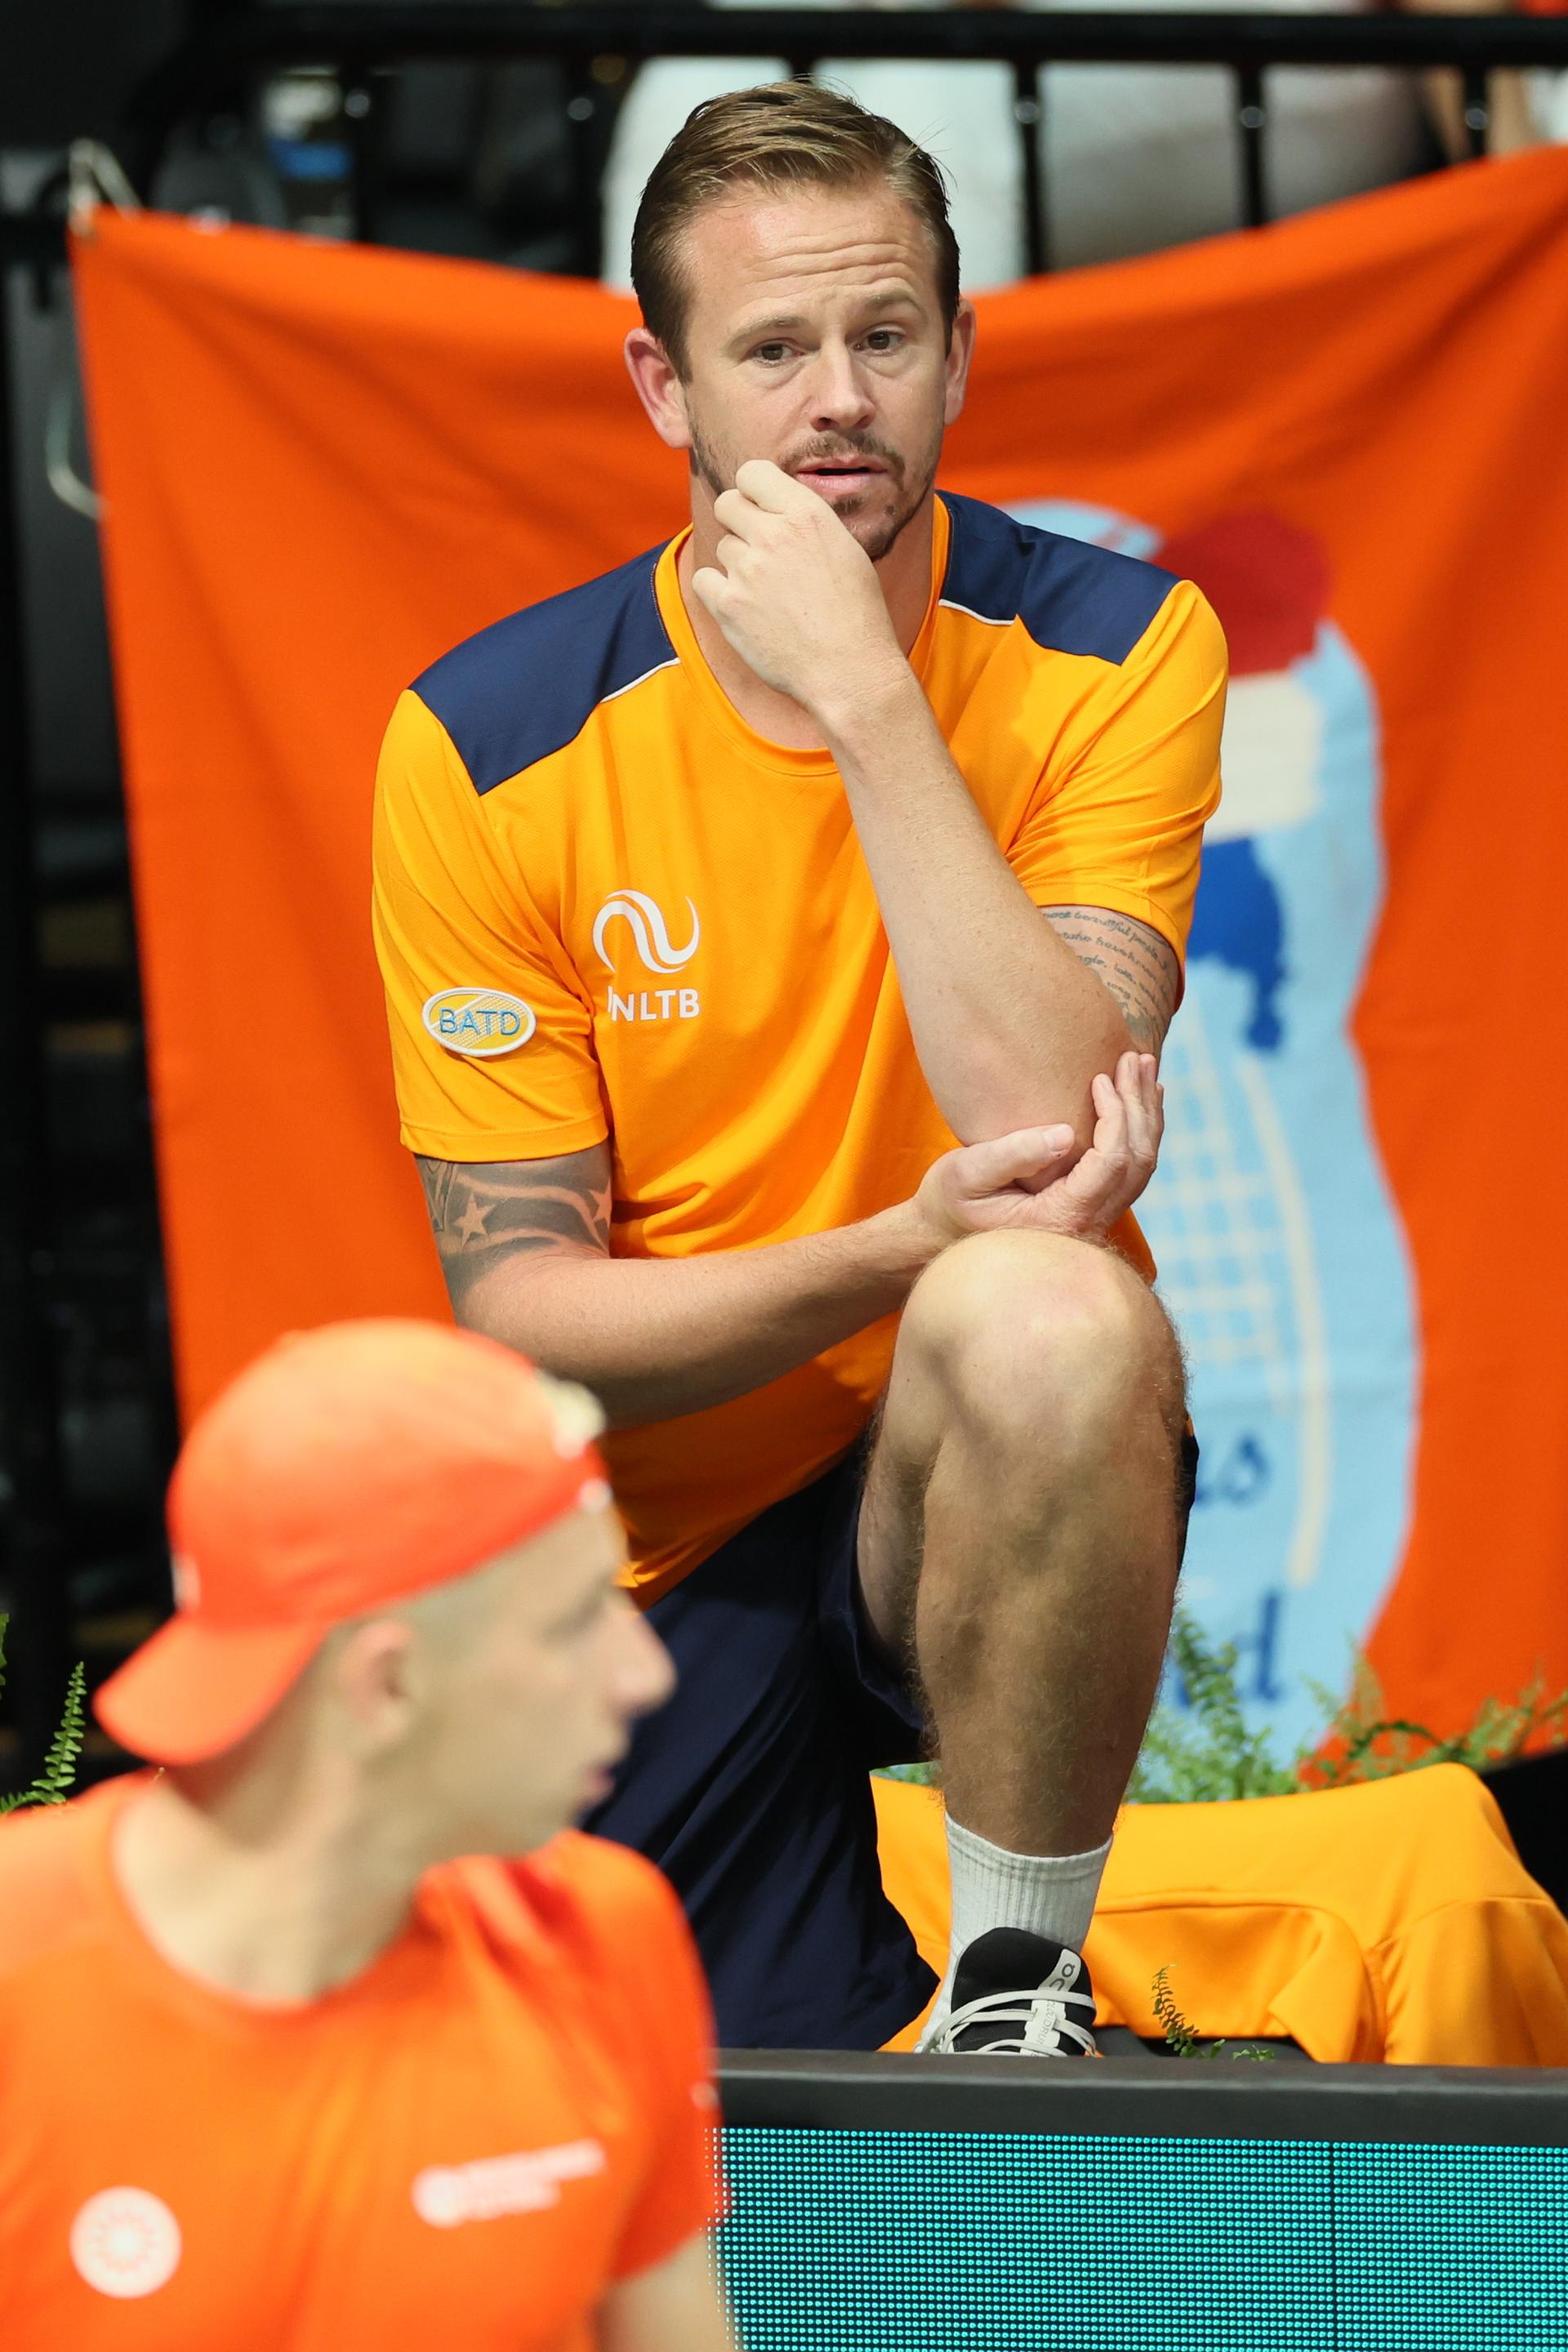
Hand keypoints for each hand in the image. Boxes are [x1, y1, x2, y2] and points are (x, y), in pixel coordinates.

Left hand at [689, 460, 903, 716]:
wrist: (849, 670)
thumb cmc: (856, 614)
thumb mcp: (845, 549)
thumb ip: (805, 521)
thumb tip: (775, 506)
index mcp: (806, 514)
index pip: (752, 472)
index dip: (752, 491)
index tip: (761, 510)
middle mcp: (774, 534)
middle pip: (726, 503)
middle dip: (738, 522)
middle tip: (759, 551)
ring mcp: (748, 569)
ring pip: (723, 546)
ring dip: (738, 564)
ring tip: (770, 594)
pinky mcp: (729, 605)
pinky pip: (704, 579)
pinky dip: (718, 592)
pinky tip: (746, 607)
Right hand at [906, 1052, 1163, 1250]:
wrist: (944, 1234)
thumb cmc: (949, 1202)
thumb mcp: (966, 1175)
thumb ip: (1012, 1156)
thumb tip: (1067, 1135)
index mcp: (1060, 1218)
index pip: (1110, 1163)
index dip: (1114, 1115)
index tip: (1099, 1078)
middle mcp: (1086, 1225)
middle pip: (1136, 1162)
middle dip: (1140, 1106)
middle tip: (1137, 1058)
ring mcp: (1093, 1220)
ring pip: (1140, 1167)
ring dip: (1146, 1115)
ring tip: (1146, 1068)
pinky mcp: (1090, 1208)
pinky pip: (1128, 1170)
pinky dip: (1137, 1131)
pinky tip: (1138, 1101)